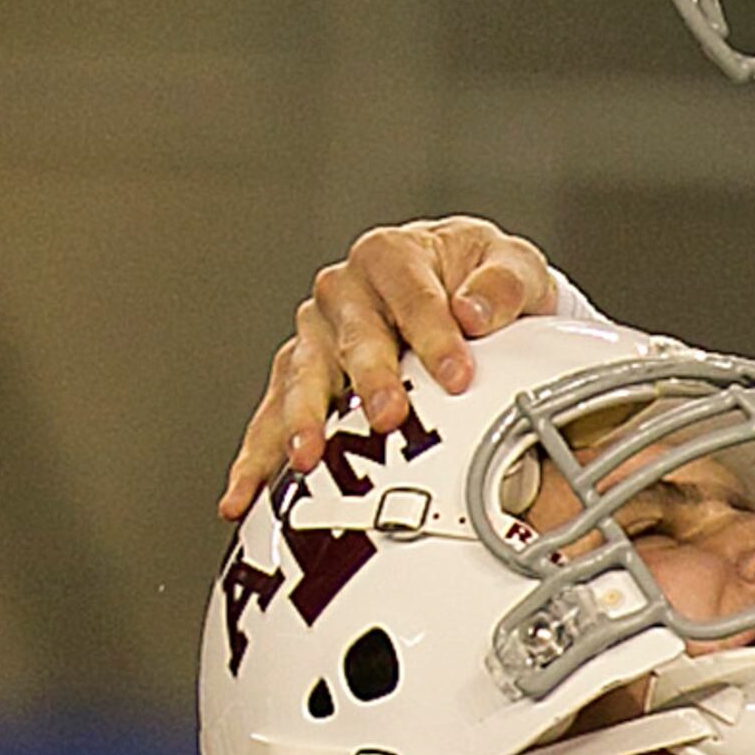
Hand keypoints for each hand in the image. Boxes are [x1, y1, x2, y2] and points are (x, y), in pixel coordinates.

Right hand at [221, 218, 558, 517]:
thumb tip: (475, 312)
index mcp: (391, 257)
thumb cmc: (475, 279)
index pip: (410, 295)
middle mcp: (344, 294)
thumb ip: (504, 284)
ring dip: (303, 419)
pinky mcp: (300, 381)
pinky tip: (243, 497)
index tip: (458, 376)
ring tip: (307, 456)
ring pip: (303, 377)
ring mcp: (317, 339)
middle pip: (352, 336)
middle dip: (369, 378)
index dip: (434, 334)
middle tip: (387, 416)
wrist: (455, 291)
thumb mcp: (511, 264)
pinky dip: (256, 460)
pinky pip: (271, 419)